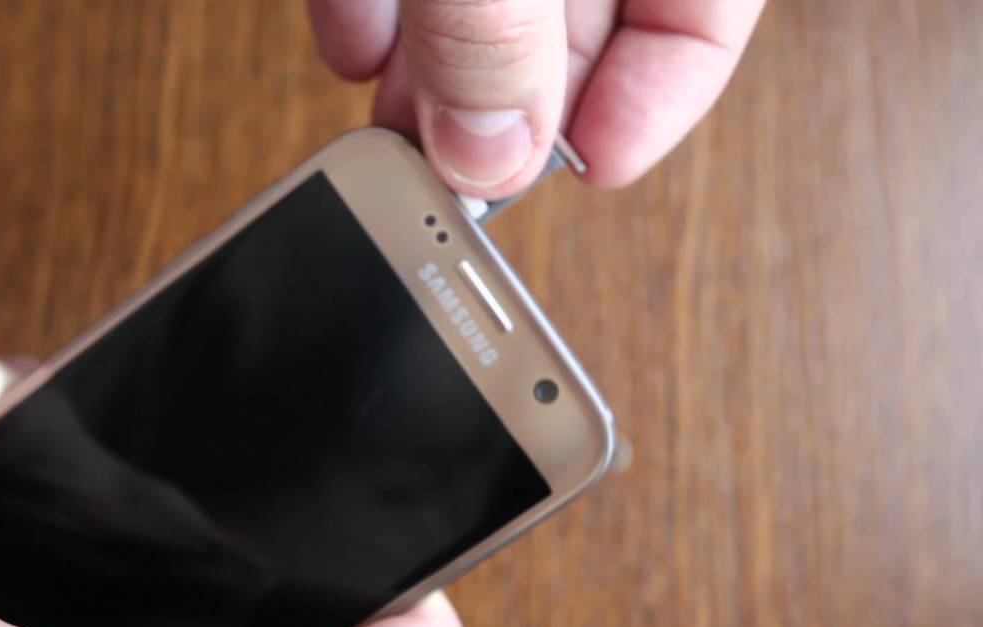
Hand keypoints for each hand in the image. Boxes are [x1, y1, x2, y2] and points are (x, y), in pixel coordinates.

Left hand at [308, 0, 765, 194]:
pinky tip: (352, 44)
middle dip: (519, 102)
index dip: (664, 94)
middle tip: (469, 175)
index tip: (601, 168)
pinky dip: (379, 1)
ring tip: (396, 133)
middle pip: (590, 13)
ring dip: (436, 68)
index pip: (709, 4)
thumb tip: (491, 146)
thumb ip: (494, 22)